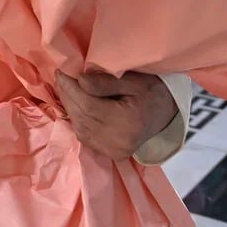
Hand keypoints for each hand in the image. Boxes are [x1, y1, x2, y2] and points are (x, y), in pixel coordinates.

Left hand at [55, 71, 176, 160]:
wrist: (166, 114)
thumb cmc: (150, 92)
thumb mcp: (132, 80)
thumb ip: (104, 82)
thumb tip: (79, 80)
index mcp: (127, 122)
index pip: (88, 105)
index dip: (71, 89)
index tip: (61, 72)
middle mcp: (119, 141)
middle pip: (82, 117)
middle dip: (68, 96)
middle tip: (60, 78)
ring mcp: (114, 151)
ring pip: (80, 128)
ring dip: (70, 107)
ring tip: (65, 88)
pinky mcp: (111, 154)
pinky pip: (85, 136)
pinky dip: (77, 119)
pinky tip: (74, 104)